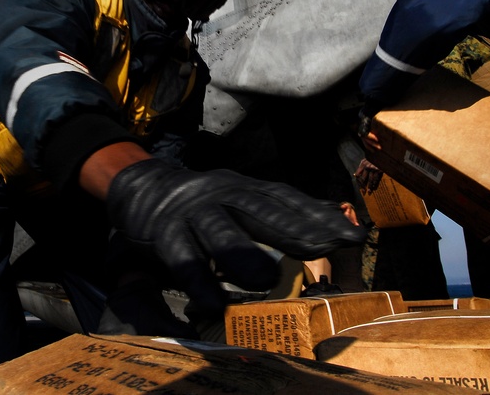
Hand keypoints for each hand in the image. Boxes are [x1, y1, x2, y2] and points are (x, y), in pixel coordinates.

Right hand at [105, 159, 365, 312]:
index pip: (283, 197)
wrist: (139, 187)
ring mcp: (191, 213)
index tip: (349, 233)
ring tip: (268, 280)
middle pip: (258, 210)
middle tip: (326, 247)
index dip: (316, 214)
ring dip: (242, 254)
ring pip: (218, 232)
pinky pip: (182, 260)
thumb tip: (334, 210)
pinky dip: (198, 281)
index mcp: (242, 188)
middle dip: (293, 228)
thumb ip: (280, 208)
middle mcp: (219, 194)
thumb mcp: (240, 196)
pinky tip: (213, 303)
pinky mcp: (163, 236)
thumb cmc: (201, 203)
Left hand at [354, 158, 382, 194]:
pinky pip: (376, 178)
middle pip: (362, 178)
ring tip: (369, 192)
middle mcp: (367, 165)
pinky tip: (375, 187)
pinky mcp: (379, 169)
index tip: (360, 188)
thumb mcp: (368, 160)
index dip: (358, 182)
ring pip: (370, 180)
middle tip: (364, 192)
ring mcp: (373, 168)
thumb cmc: (376, 158)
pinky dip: (375, 184)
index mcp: (363, 163)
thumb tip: (355, 175)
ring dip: (369, 187)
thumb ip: (362, 167)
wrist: (385, 153)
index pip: (357, 175)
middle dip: (363, 186)